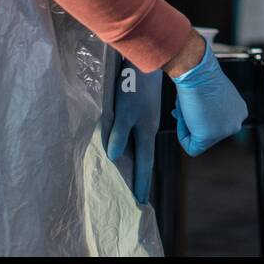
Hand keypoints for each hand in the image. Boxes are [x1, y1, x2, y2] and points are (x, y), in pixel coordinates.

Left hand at [105, 60, 161, 203]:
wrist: (148, 62)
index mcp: (146, 132)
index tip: (140, 201)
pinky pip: (138, 136)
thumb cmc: (134, 86)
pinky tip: (128, 148)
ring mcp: (147, 119)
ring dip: (138, 163)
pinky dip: (135, 147)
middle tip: (138, 197)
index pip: (144, 164)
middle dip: (141, 178)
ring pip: (141, 147)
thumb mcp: (125, 111)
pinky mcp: (143, 110)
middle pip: (144, 159)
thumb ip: (119, 133)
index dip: (141, 183)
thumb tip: (114, 157)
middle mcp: (148, 129)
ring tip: (133, 178)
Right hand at [171, 36, 247, 155]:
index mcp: (240, 111)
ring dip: (188, 124)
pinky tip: (183, 116)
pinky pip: (192, 147)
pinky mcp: (209, 136)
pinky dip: (182, 134)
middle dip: (194, 121)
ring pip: (199, 140)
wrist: (197, 71)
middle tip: (184, 108)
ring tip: (186, 106)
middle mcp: (237, 122)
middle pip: (209, 132)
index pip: (217, 124)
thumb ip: (210, 109)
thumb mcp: (212, 95)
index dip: (200, 116)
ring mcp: (225, 131)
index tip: (193, 105)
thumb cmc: (202, 76)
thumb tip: (195, 118)